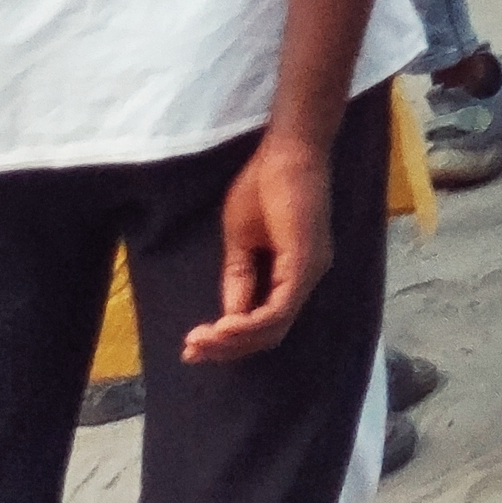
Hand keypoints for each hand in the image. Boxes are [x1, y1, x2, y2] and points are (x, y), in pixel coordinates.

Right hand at [185, 122, 335, 361]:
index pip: (264, 321)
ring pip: (273, 327)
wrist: (286, 149)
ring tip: (201, 341)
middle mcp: (306, 278)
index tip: (192, 347)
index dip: (230, 340)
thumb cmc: (265, 184)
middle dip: (228, 347)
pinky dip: (251, 324)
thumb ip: (238, 277)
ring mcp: (309, 271)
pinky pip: (280, 308)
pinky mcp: (305, 262)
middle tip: (192, 352)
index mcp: (293, 272)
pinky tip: (224, 326)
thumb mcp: (241, 240)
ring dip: (235, 340)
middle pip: (269, 332)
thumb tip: (229, 315)